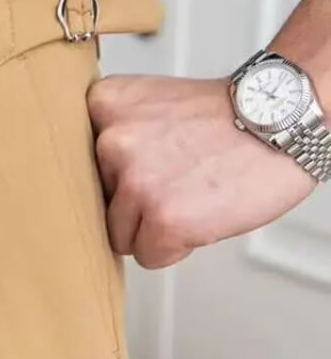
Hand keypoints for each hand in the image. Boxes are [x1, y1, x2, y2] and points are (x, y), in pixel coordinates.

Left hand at [87, 75, 315, 268]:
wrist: (279, 120)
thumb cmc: (221, 116)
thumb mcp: (146, 102)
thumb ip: (111, 133)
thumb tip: (80, 183)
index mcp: (102, 106)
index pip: (80, 164)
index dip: (117, 172)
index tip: (143, 163)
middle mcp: (109, 140)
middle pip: (97, 201)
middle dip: (133, 201)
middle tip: (174, 178)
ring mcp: (133, 180)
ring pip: (119, 233)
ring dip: (152, 226)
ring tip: (189, 195)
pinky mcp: (161, 218)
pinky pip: (148, 256)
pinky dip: (175, 246)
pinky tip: (200, 215)